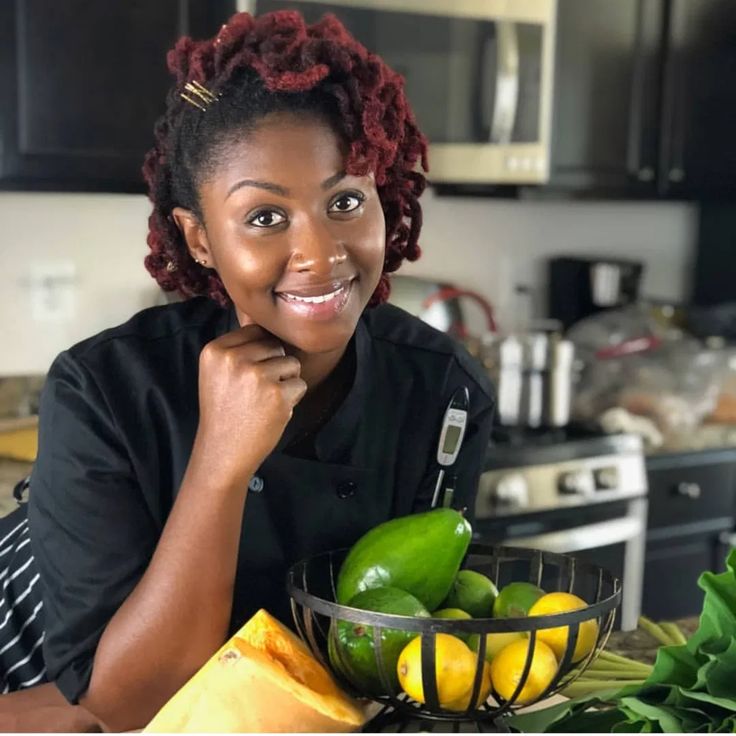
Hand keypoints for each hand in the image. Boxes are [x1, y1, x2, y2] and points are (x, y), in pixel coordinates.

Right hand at [193, 325, 306, 487]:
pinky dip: (292, 399)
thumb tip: (268, 323)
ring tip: (264, 401)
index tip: (248, 376)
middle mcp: (234, 359)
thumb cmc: (225, 412)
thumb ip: (238, 348)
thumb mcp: (217, 373)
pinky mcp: (277, 394)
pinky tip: (272, 411)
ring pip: (291, 363)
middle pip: (275, 346)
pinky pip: (299, 384)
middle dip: (274, 367)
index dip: (260, 353)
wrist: (222, 452)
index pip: (255, 332)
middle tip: (256, 392)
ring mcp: (256, 375)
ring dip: (285, 382)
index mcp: (215, 350)